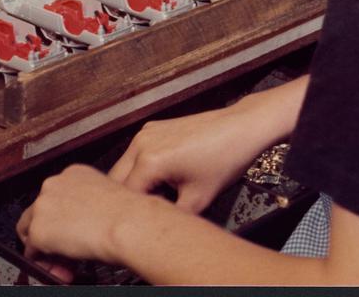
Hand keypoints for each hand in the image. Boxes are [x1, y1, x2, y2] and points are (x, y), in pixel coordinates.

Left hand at [17, 164, 165, 272]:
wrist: (128, 223)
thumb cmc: (129, 213)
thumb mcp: (105, 200)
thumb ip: (87, 207)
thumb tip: (81, 225)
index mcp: (73, 174)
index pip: (55, 198)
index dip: (61, 220)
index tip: (69, 233)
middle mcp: (54, 184)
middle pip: (39, 213)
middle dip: (50, 236)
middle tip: (64, 254)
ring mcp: (43, 206)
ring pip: (32, 231)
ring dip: (45, 250)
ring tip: (63, 264)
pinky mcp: (39, 230)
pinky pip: (33, 252)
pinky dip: (44, 262)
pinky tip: (61, 268)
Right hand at [107, 108, 262, 213]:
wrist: (241, 128)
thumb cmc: (225, 159)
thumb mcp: (198, 200)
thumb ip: (170, 217)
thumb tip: (157, 230)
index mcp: (148, 161)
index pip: (125, 198)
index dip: (131, 217)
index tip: (138, 228)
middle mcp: (141, 143)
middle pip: (116, 180)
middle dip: (126, 200)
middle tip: (141, 216)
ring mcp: (146, 133)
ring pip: (125, 165)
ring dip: (133, 183)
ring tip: (154, 198)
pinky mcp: (154, 128)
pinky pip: (137, 153)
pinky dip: (142, 168)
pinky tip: (161, 180)